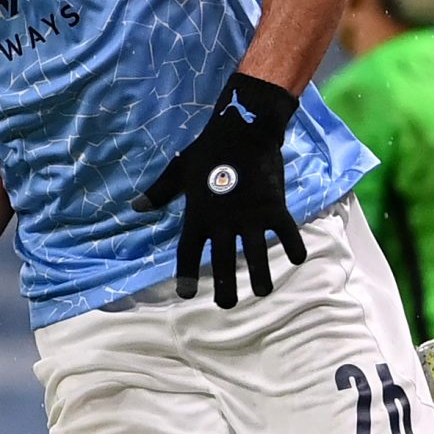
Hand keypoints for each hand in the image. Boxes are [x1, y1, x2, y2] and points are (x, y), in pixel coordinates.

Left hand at [132, 71, 305, 308]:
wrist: (244, 129)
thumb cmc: (208, 150)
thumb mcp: (179, 170)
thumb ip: (159, 192)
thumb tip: (136, 207)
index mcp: (198, 214)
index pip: (188, 252)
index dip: (186, 275)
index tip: (185, 294)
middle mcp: (224, 220)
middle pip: (224, 262)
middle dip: (225, 287)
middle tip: (226, 304)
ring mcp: (251, 215)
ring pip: (257, 254)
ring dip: (261, 277)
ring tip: (261, 292)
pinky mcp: (275, 206)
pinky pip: (287, 232)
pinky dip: (293, 246)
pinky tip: (296, 259)